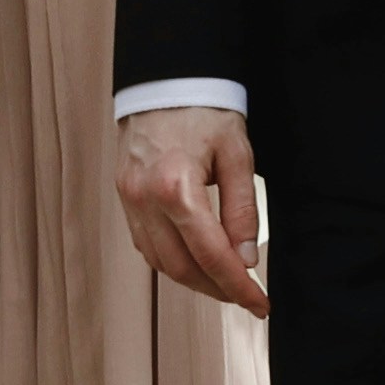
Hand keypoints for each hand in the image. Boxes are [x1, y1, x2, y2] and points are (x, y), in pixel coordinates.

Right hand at [113, 106, 268, 316]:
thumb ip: (242, 209)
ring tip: (225, 283)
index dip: (238, 286)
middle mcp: (145, 199)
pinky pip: (146, 245)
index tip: (260, 303)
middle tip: (246, 297)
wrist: (166, 81)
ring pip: (160, 263)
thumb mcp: (238, 155)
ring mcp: (129, 200)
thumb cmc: (205, 111)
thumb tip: (245, 258)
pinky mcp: (124, 198)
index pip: (211, 254)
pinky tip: (196, 261)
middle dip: (217, 289)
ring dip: (194, 281)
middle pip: (182, 268)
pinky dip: (172, 261)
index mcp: (176, 186)